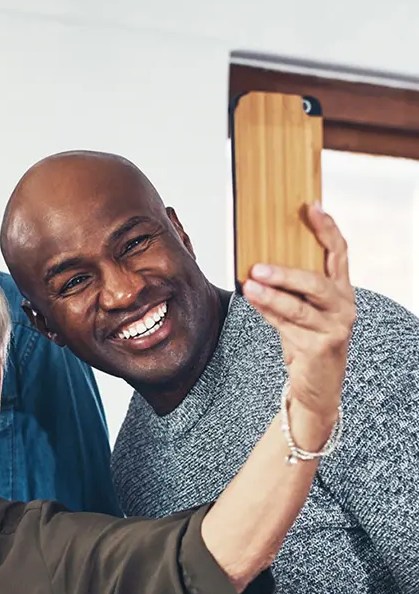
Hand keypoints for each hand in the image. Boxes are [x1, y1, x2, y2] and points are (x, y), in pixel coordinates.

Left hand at [242, 202, 354, 442]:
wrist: (318, 387)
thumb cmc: (307, 341)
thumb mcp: (303, 311)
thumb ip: (290, 290)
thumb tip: (256, 264)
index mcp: (342, 291)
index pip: (339, 253)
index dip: (327, 228)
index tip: (312, 206)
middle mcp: (344, 307)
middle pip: (316, 282)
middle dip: (286, 273)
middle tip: (258, 266)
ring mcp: (334, 328)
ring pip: (298, 307)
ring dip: (271, 295)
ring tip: (249, 284)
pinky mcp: (319, 348)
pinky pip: (287, 326)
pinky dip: (267, 312)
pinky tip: (252, 299)